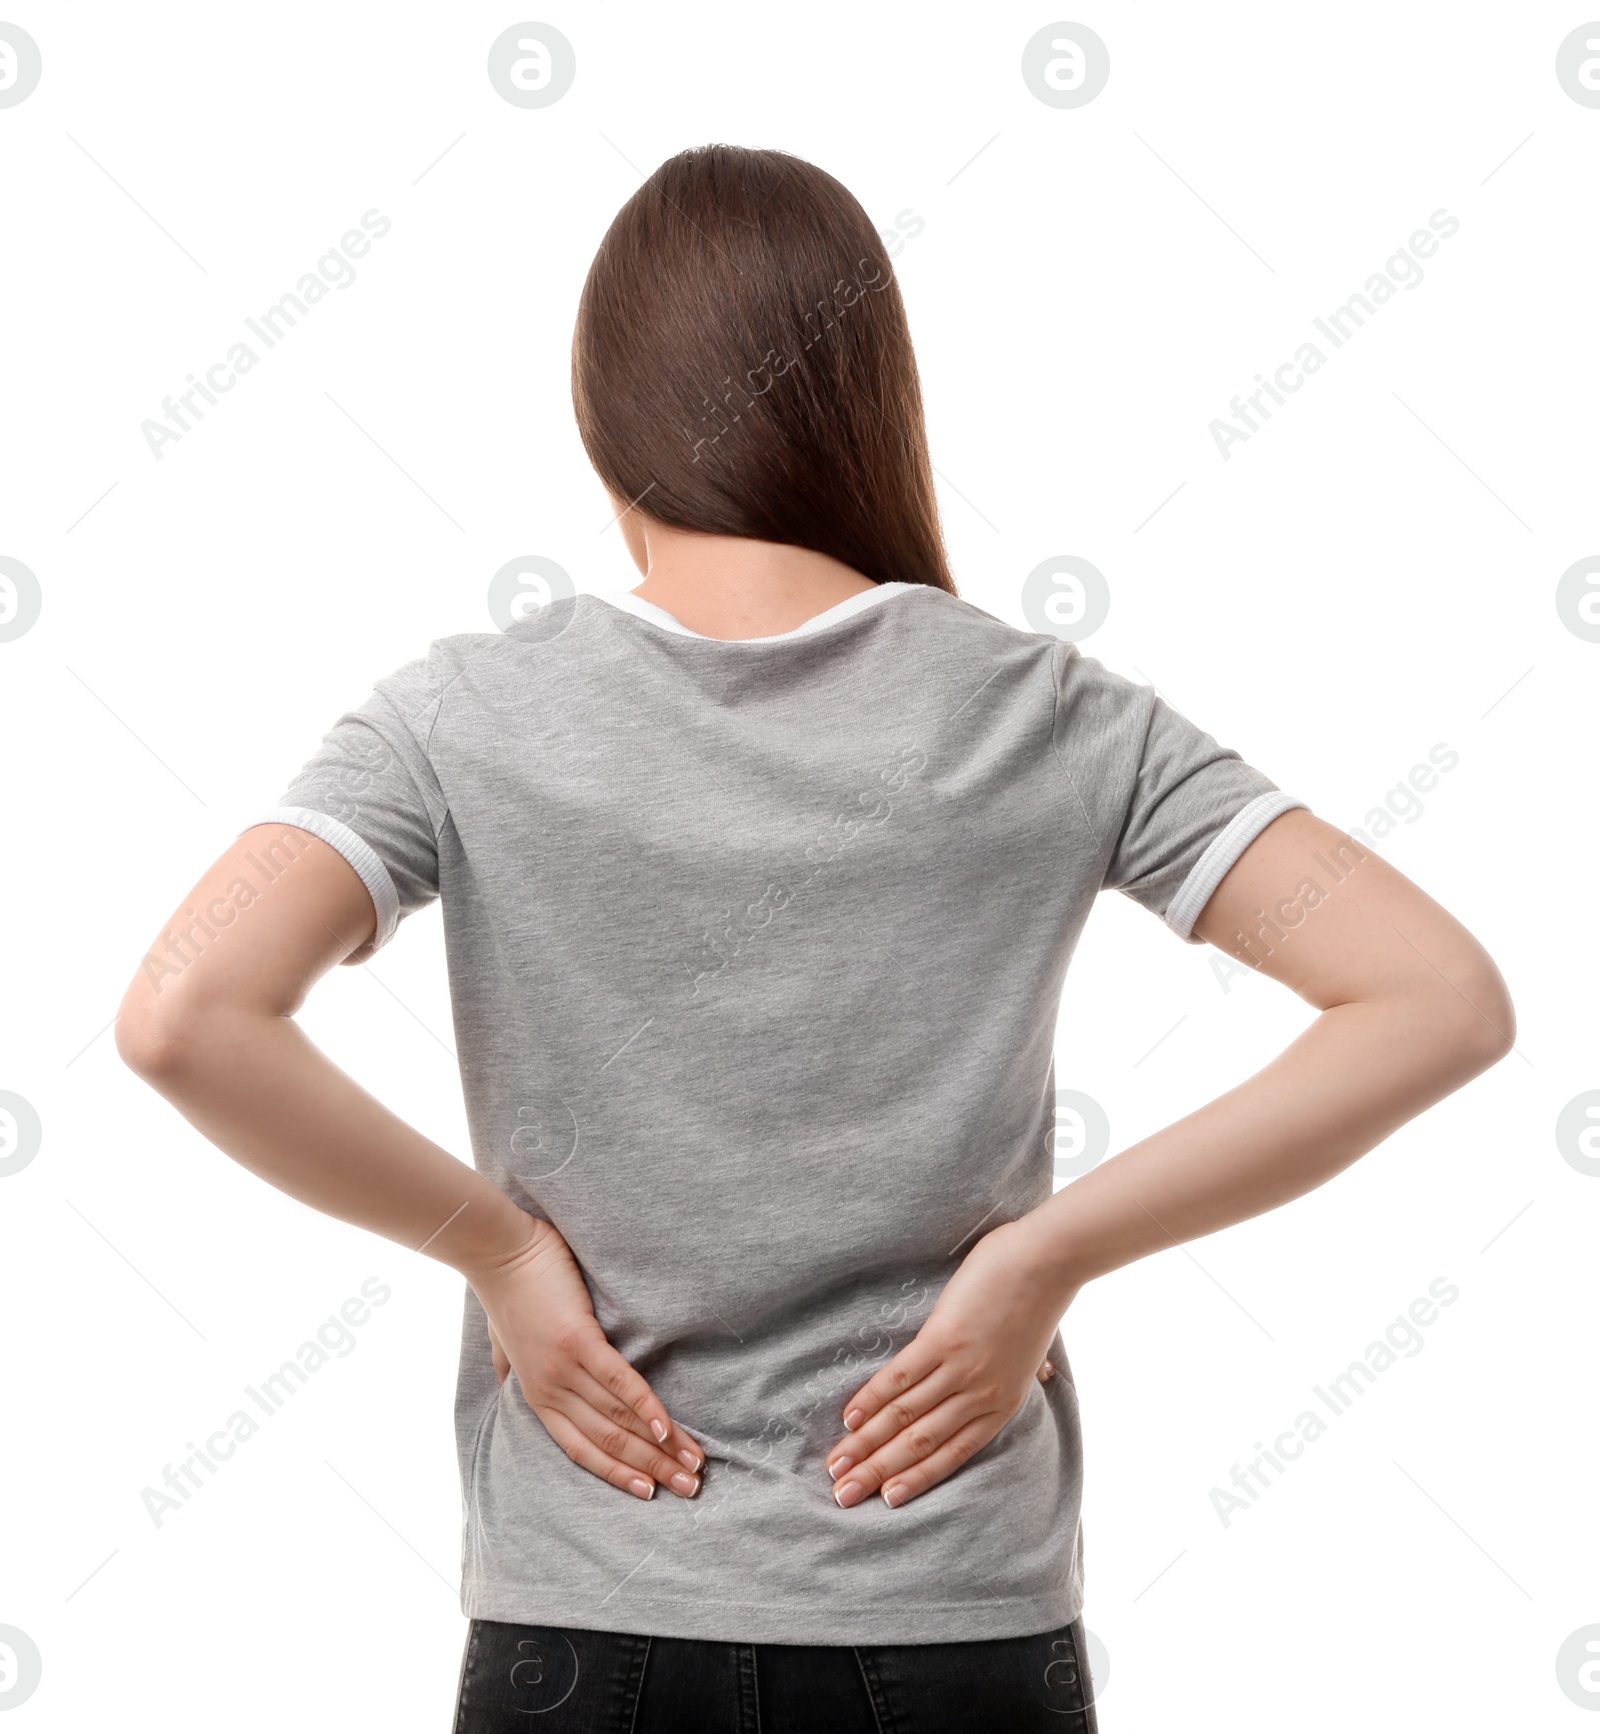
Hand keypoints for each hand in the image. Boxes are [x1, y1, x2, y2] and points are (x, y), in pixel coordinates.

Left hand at [468, 1214, 703, 1501]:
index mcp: (538, 1396)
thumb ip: (510, 1366)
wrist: (496, 1250)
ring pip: (619, 1419)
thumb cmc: (505, 1289)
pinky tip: (668, 1428)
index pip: (583, 1449)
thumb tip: (507, 1380)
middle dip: (653, 1469)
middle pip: (609, 1442)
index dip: (619, 1473)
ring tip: (693, 1463)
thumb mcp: (503, 1341)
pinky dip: (646, 1408)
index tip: (652, 1491)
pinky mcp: (578, 1341)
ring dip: (660, 1446)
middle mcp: (551, 1391)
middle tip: (690, 1488)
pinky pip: (619, 1381)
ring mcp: (564, 1369)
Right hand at [824, 1216, 1074, 1509]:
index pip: (950, 1455)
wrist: (1046, 1261)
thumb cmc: (1042, 1298)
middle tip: (842, 1495)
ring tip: (836, 1464)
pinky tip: (850, 1418)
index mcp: (1002, 1405)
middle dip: (876, 1472)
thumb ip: (1029, 1370)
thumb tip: (1043, 1377)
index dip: (913, 1478)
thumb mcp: (1037, 1350)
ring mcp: (961, 1370)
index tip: (883, 1499)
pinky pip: (900, 1376)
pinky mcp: (944, 1339)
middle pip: (918, 1443)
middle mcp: (980, 1396)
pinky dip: (872, 1399)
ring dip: (865, 1443)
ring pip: (904, 1416)